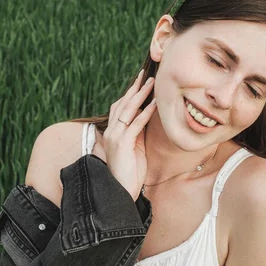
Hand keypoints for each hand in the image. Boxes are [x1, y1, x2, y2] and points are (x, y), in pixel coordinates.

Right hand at [102, 69, 156, 200]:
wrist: (122, 192)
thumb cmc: (131, 172)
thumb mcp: (136, 147)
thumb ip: (139, 131)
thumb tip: (147, 115)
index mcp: (113, 132)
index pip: (120, 106)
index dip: (130, 93)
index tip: (141, 80)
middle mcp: (111, 131)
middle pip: (123, 103)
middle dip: (135, 88)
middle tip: (146, 74)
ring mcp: (115, 137)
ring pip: (128, 110)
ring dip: (141, 95)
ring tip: (152, 83)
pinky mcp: (122, 144)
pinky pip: (136, 124)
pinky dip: (146, 112)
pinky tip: (155, 104)